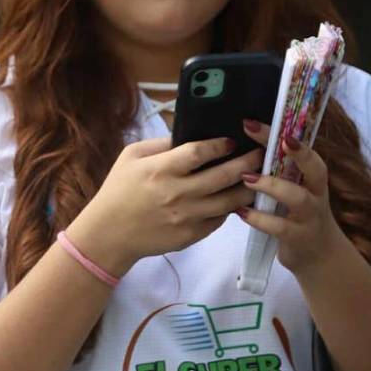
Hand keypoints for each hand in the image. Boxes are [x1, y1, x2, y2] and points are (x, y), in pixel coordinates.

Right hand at [71, 134, 262, 275]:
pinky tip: (238, 197)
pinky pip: (219, 219)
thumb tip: (189, 135)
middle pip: (223, 175)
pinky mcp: (192, 235)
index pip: (199, 152)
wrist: (110, 234)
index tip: (232, 140)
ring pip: (229, 201)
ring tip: (260, 176)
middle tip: (261, 154)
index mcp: (160, 170)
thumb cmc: (119, 190)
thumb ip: (160, 144)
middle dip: (247, 162)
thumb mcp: (131, 157)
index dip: (220, 145)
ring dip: (248, 187)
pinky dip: (231, 207)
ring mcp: (187, 217)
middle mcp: (177, 193)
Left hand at [237, 120, 345, 278]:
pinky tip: (241, 211)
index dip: (297, 140)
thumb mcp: (298, 190)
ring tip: (247, 177)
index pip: (310, 153)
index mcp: (314, 178)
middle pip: (316, 170)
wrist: (320, 255)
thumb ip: (283, 171)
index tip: (280, 128)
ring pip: (297, 198)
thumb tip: (252, 144)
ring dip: (272, 185)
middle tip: (279, 140)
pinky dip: (259, 218)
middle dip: (300, 154)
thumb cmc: (301, 215)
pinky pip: (279, 227)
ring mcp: (309, 217)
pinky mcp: (297, 238)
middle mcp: (317, 194)